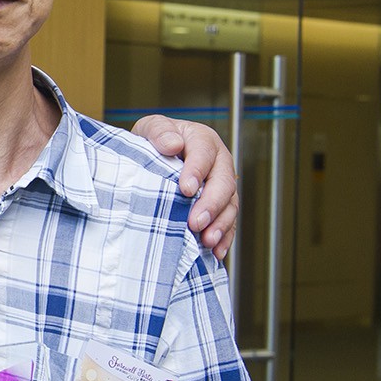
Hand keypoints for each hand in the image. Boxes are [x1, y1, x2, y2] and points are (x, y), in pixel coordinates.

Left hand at [131, 114, 238, 259]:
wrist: (154, 155)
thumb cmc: (154, 141)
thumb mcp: (151, 128)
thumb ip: (159, 131)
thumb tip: (172, 144)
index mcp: (202, 140)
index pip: (204, 152)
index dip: (197, 171)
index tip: (186, 189)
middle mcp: (218, 162)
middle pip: (223, 182)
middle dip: (211, 204)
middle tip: (195, 222)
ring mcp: (221, 185)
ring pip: (230, 205)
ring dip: (220, 224)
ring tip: (207, 240)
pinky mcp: (220, 206)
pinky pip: (228, 222)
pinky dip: (224, 238)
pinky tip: (216, 252)